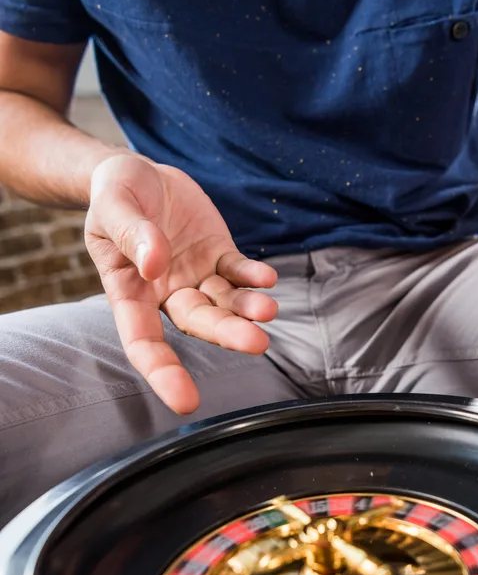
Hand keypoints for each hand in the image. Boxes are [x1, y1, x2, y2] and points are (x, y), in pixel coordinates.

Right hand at [85, 154, 277, 414]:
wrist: (136, 172)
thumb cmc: (114, 193)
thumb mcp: (112, 204)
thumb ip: (131, 233)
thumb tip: (155, 265)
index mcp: (129, 291)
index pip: (142, 342)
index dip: (162, 373)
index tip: (186, 402)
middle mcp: (165, 292)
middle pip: (197, 322)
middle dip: (226, 334)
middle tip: (256, 342)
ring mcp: (195, 276)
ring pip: (224, 302)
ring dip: (246, 309)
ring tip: (268, 309)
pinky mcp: (218, 254)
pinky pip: (238, 272)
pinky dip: (253, 277)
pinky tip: (267, 278)